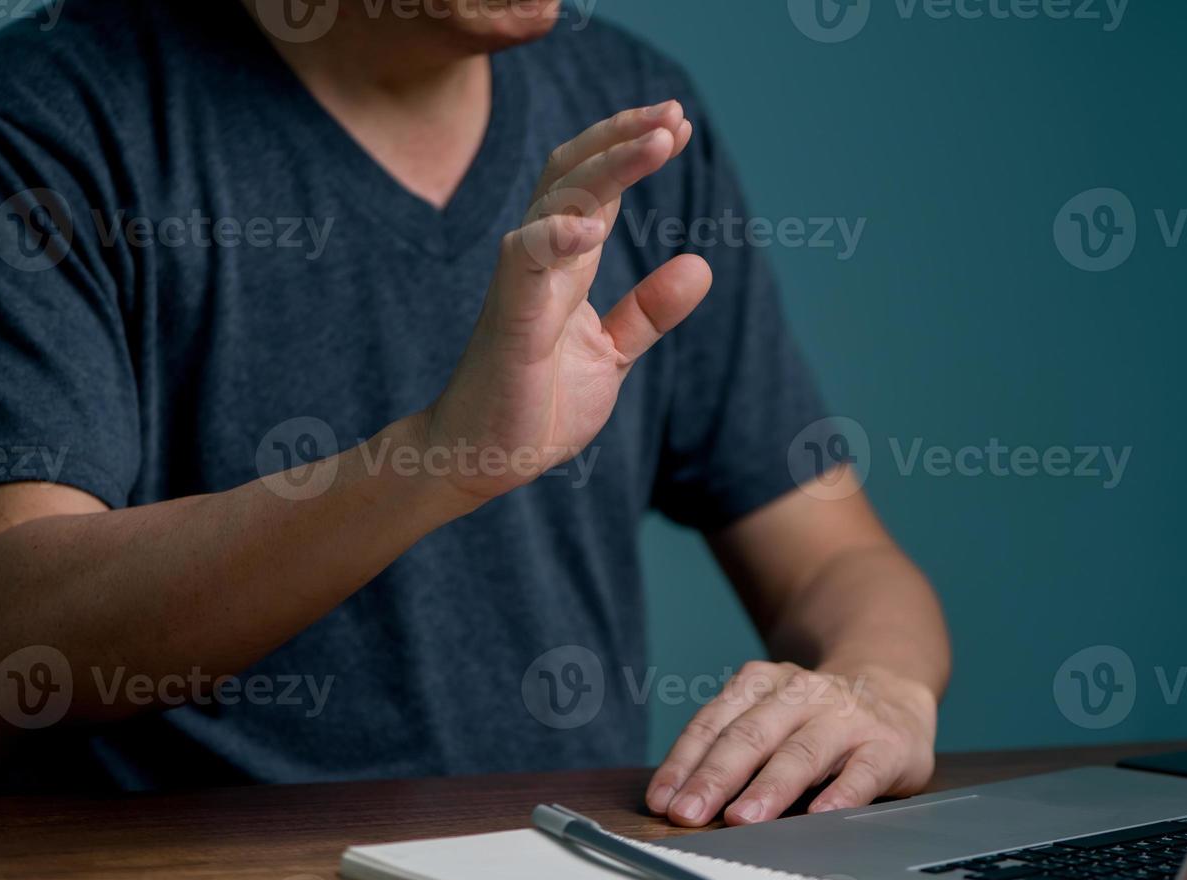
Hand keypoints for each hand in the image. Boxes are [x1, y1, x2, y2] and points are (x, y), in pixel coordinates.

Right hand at [421, 101, 710, 508]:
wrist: (484, 457)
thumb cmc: (537, 404)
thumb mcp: (611, 352)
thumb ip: (649, 310)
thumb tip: (702, 265)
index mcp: (566, 262)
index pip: (597, 186)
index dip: (632, 148)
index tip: (677, 124)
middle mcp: (541, 259)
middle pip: (575, 172)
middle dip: (623, 136)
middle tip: (673, 114)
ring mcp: (521, 283)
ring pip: (557, 200)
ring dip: (608, 166)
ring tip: (658, 141)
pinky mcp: (508, 319)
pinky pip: (524, 261)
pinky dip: (555, 237)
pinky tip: (592, 225)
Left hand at [646, 661, 937, 825]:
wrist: (893, 689)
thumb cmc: (816, 718)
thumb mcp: (769, 715)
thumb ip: (731, 747)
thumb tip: (677, 801)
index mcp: (763, 685)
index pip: (715, 723)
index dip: (684, 762)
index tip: (662, 800)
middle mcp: (802, 694)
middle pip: (751, 736)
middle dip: (715, 778)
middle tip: (687, 814)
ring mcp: (845, 718)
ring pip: (802, 752)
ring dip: (769, 787)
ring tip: (741, 819)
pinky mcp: (885, 745)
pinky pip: (861, 772)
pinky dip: (840, 794)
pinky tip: (819, 816)